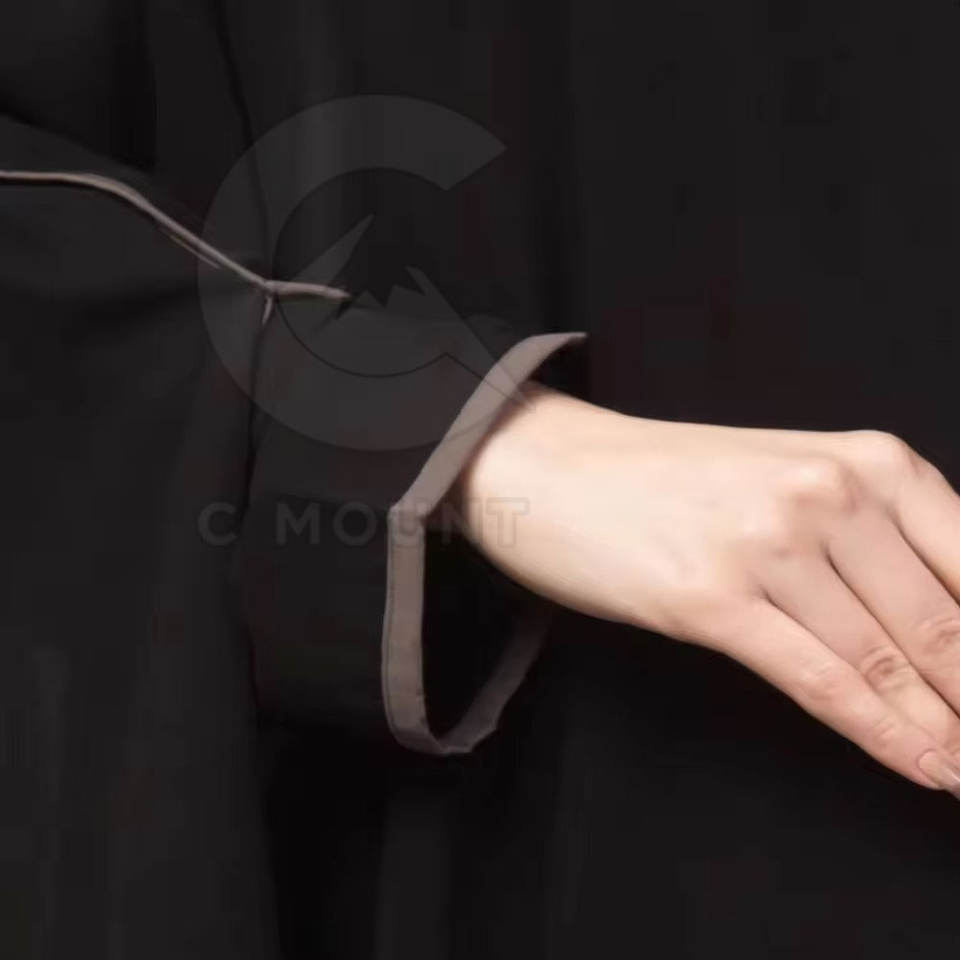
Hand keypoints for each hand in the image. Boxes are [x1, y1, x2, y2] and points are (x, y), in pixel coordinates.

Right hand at [451, 383, 959, 795]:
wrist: (553, 468)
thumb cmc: (670, 478)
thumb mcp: (791, 480)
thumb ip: (875, 535)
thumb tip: (949, 621)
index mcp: (865, 459)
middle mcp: (826, 492)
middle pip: (943, 623)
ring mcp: (768, 543)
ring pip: (887, 660)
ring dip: (943, 731)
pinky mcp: (712, 597)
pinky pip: (820, 680)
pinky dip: (881, 734)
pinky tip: (919, 766)